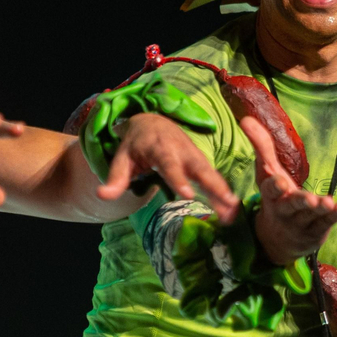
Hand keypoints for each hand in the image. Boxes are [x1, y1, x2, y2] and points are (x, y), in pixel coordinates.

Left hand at [97, 114, 238, 223]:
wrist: (152, 123)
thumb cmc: (135, 144)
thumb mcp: (121, 158)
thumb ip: (115, 178)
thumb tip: (102, 195)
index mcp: (161, 148)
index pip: (170, 164)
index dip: (179, 178)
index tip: (186, 194)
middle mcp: (182, 151)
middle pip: (200, 168)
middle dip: (214, 185)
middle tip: (227, 203)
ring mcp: (195, 157)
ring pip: (212, 175)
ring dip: (224, 193)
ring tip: (234, 213)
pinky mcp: (201, 164)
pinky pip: (214, 180)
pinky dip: (224, 194)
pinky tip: (232, 212)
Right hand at [241, 117, 336, 264]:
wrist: (277, 241)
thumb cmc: (274, 197)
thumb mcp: (267, 173)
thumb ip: (261, 146)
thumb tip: (245, 119)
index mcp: (270, 197)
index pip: (270, 190)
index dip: (275, 187)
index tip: (280, 181)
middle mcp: (284, 211)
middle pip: (291, 206)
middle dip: (299, 201)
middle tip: (310, 200)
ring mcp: (300, 223)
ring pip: (310, 216)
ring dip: (320, 209)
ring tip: (328, 202)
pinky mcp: (315, 230)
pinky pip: (325, 223)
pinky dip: (334, 216)